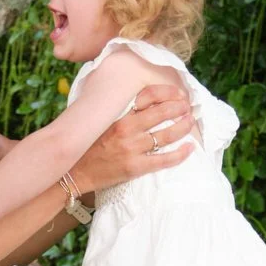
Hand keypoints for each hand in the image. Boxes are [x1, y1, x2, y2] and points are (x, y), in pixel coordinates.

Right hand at [71, 81, 197, 191]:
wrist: (74, 172)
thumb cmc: (87, 148)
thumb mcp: (100, 123)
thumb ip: (120, 114)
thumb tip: (140, 104)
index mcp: (119, 116)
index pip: (148, 97)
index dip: (167, 93)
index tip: (178, 93)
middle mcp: (127, 130)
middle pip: (162, 113)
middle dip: (179, 108)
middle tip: (188, 106)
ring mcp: (132, 149)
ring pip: (166, 135)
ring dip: (183, 127)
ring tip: (190, 122)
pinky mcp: (135, 167)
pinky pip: (164, 160)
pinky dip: (180, 154)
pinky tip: (190, 148)